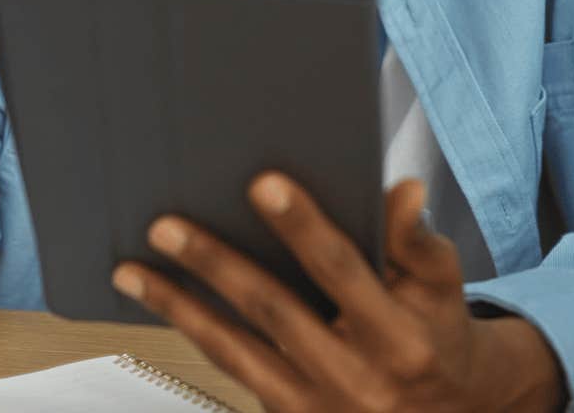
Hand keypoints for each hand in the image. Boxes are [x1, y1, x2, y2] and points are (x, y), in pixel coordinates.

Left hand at [112, 176, 565, 412]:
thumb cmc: (435, 334)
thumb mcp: (442, 289)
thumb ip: (418, 241)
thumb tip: (402, 190)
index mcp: (400, 339)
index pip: (343, 271)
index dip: (303, 227)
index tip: (263, 184)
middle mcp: (356, 380)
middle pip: (273, 311)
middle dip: (215, 265)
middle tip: (165, 226)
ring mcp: (316, 407)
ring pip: (234, 351)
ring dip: (178, 307)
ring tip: (132, 270)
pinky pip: (231, 371)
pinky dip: (192, 334)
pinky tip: (160, 300)